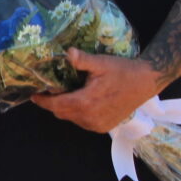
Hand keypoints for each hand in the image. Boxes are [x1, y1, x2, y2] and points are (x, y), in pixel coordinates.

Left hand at [31, 48, 162, 133]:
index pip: (56, 105)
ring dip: (67, 109)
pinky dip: (78, 113)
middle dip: (54, 103)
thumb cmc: (123, 70)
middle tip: (49, 91)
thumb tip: (67, 53)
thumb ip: (82, 60)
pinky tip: (82, 101)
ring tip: (66, 94)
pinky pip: (83, 122)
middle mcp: (89, 118)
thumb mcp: (101, 63)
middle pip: (61, 113)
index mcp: (86, 103)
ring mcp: (97, 125)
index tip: (34, 95)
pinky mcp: (104, 127)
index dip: (43, 101)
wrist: (147, 82)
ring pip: (72, 119)